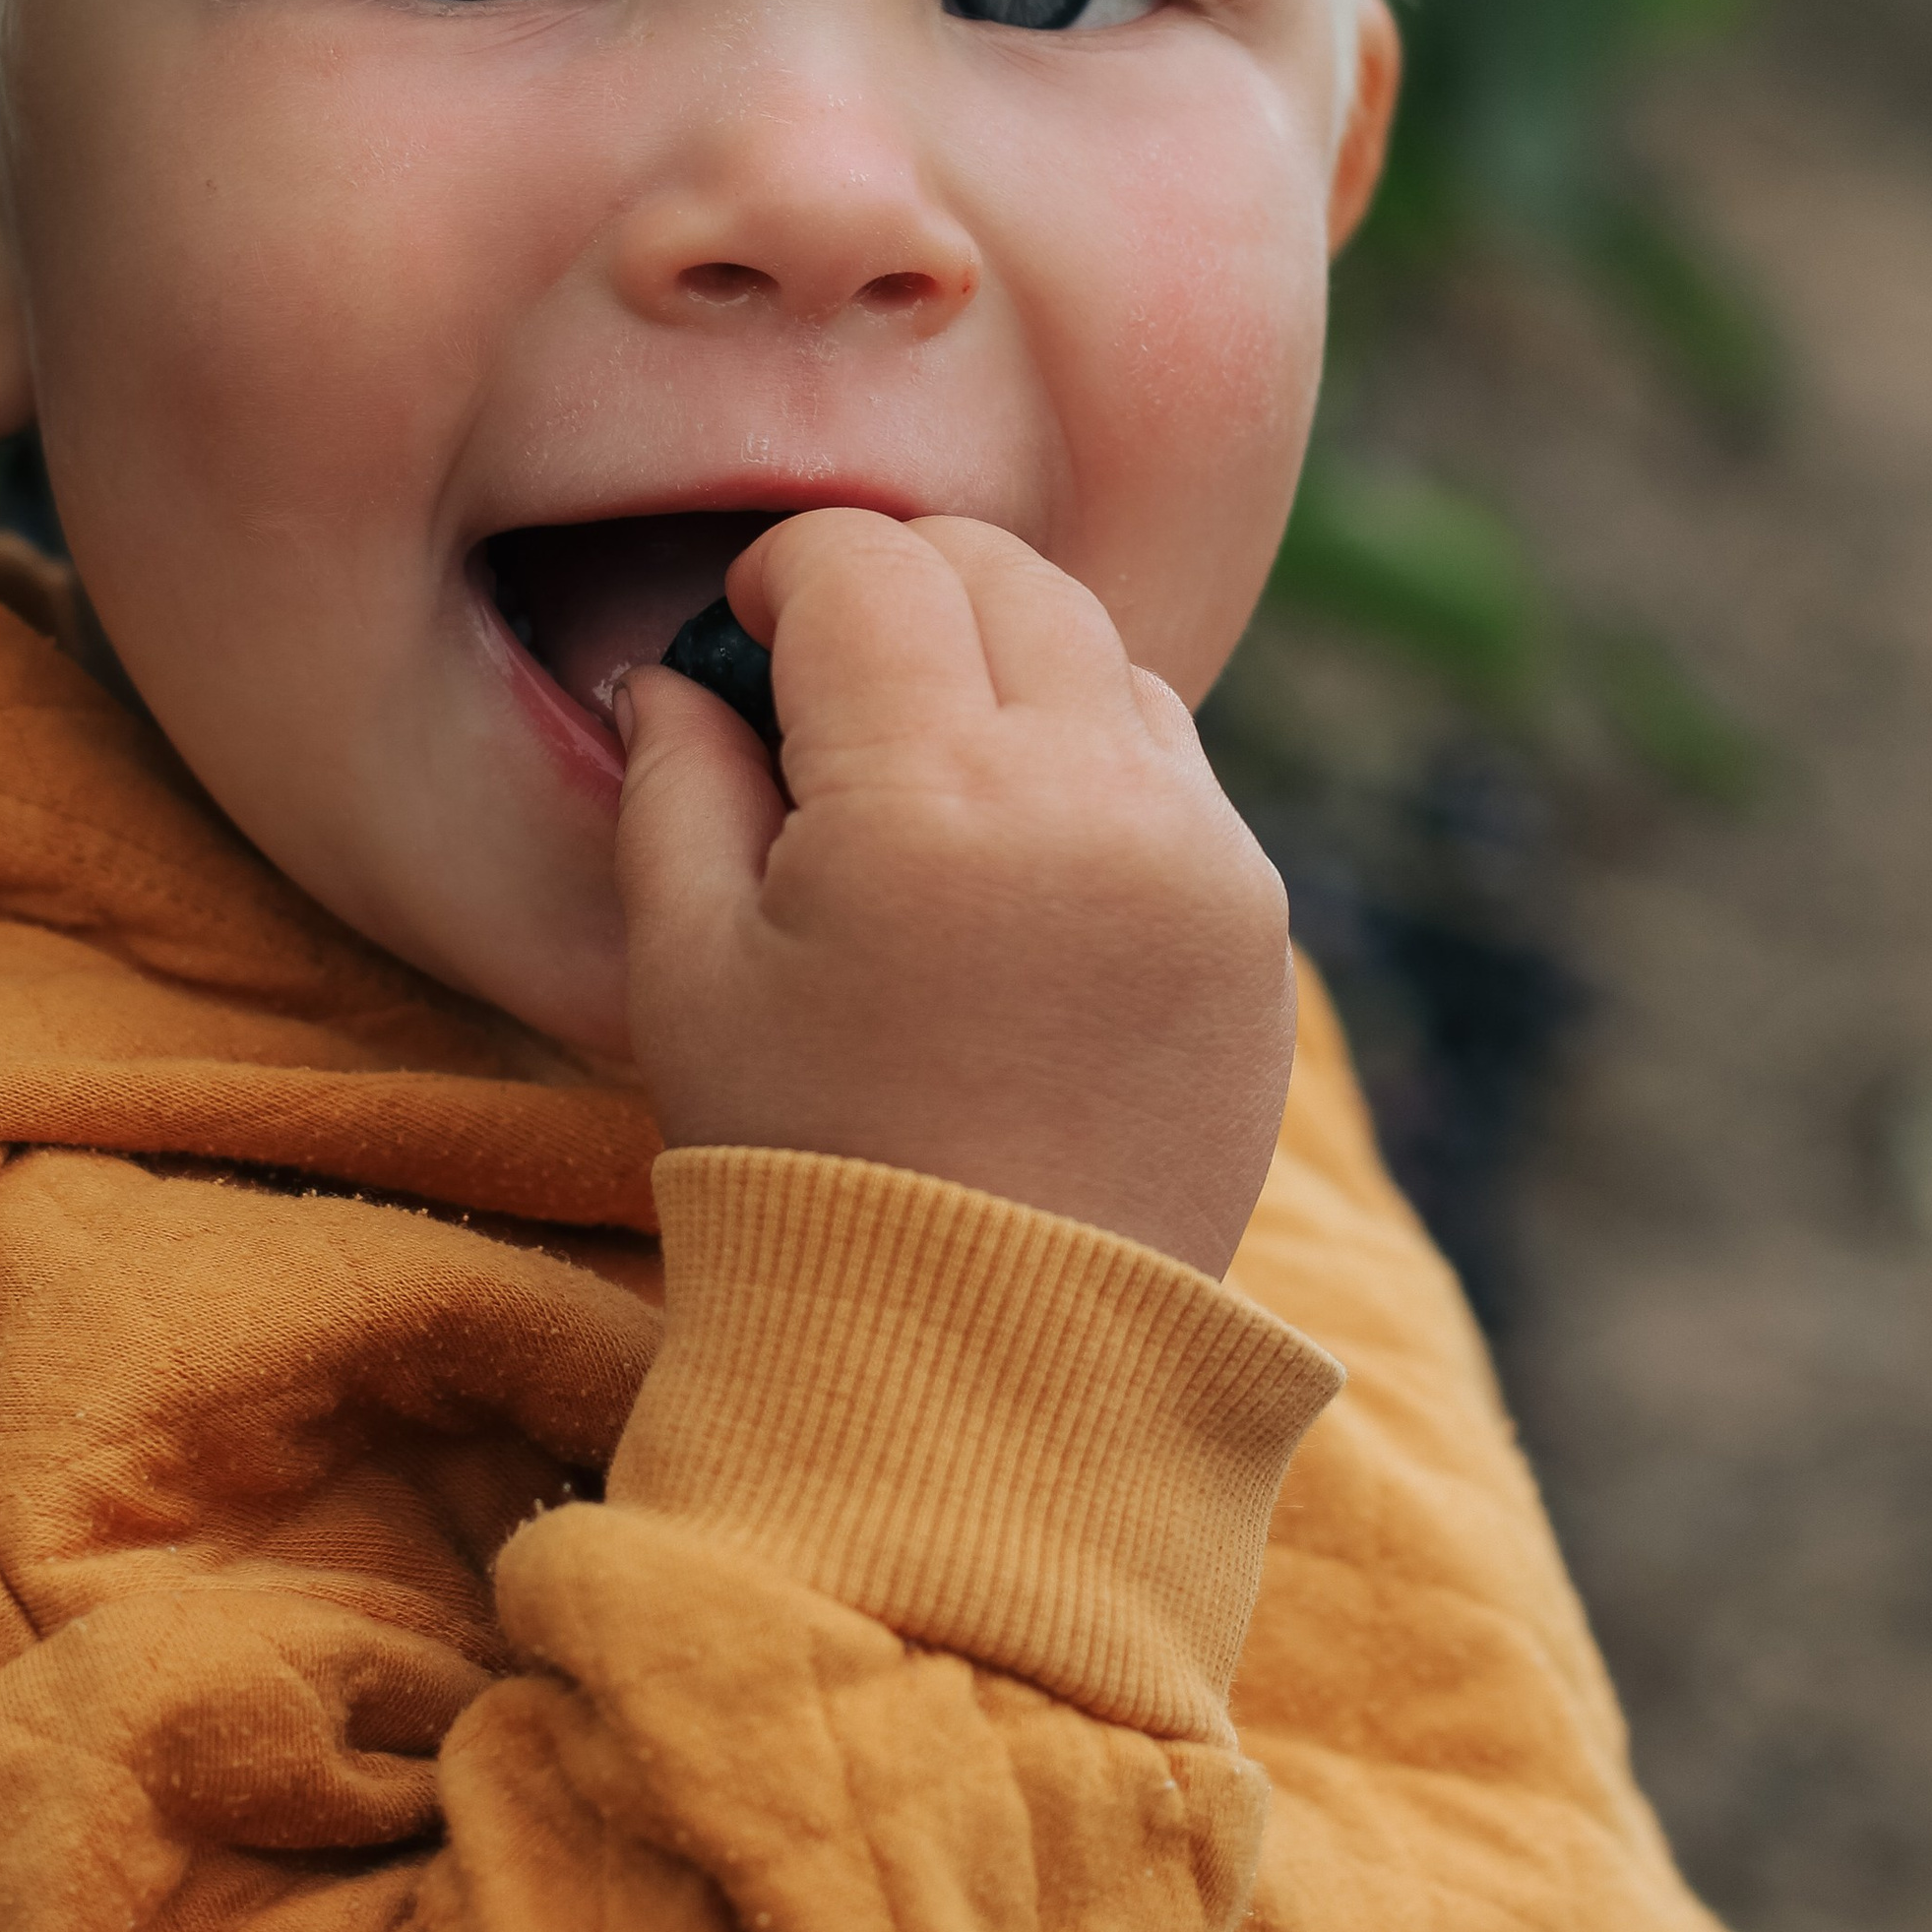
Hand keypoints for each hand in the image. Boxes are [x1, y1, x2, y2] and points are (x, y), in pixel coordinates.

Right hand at [614, 511, 1295, 1275]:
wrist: (990, 1365)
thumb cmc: (804, 1162)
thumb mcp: (687, 967)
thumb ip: (676, 777)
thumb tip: (677, 670)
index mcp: (930, 796)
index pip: (864, 567)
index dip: (781, 572)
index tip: (741, 632)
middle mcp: (1090, 793)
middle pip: (997, 572)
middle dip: (897, 591)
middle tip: (823, 680)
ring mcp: (1198, 852)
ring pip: (1098, 649)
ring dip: (1004, 662)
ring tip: (926, 778)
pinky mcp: (1255, 917)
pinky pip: (1171, 758)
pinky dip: (1090, 754)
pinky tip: (1016, 855)